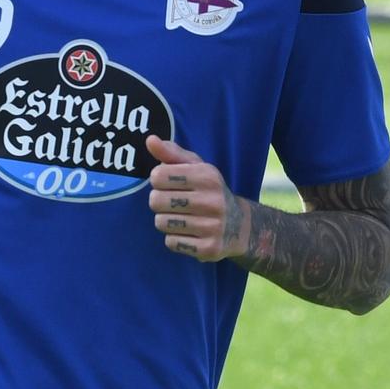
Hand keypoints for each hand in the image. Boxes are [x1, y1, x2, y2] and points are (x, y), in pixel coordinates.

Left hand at [146, 135, 245, 262]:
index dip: (158, 180)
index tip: (168, 183)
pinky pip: (171, 242)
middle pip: (156, 201)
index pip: (158, 175)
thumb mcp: (196, 168)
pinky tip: (188, 233)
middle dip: (158, 202)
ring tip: (180, 218)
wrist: (239, 226)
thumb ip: (171, 153)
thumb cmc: (208, 191)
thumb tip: (150, 140)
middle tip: (172, 203)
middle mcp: (213, 201)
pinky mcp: (209, 248)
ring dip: (165, 221)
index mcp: (208, 176)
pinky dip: (174, 238)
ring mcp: (213, 226)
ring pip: (161, 223)